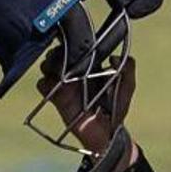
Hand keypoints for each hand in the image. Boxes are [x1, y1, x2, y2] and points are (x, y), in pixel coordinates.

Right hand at [36, 49, 137, 171]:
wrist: (107, 133)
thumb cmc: (117, 108)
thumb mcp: (127, 87)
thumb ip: (128, 70)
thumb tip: (115, 57)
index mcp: (92, 66)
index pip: (79, 48)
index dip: (74, 41)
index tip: (74, 38)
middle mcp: (76, 73)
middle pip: (59, 53)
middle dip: (59, 50)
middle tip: (64, 55)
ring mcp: (65, 84)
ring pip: (48, 65)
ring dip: (50, 63)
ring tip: (58, 68)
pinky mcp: (56, 97)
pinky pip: (42, 85)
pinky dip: (45, 81)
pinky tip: (55, 84)